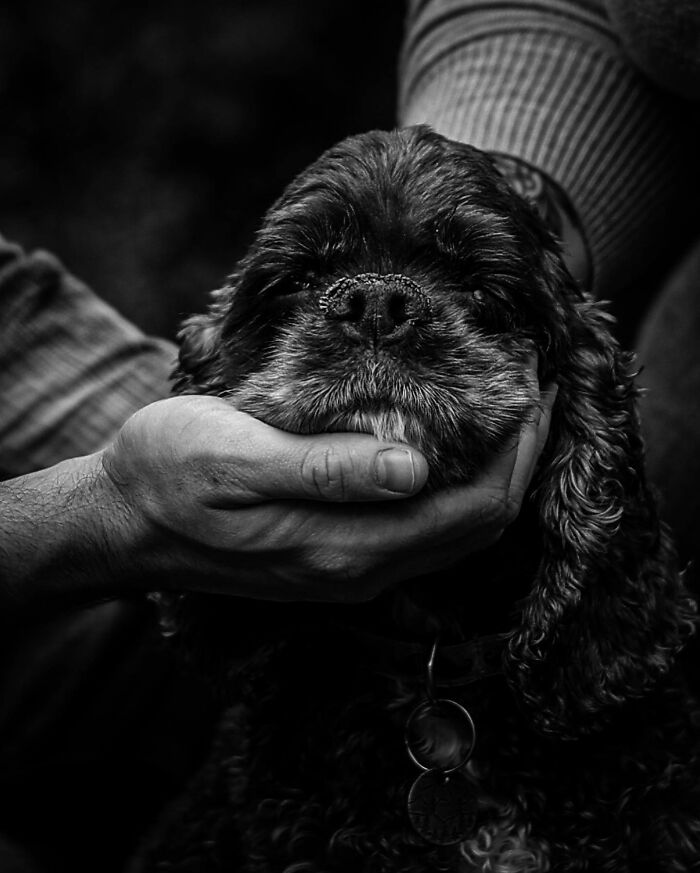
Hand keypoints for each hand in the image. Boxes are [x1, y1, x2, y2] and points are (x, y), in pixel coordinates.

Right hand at [99, 383, 555, 602]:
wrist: (124, 522)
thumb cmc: (167, 474)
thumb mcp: (234, 457)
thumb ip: (325, 471)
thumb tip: (417, 469)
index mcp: (342, 547)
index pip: (471, 510)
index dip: (517, 452)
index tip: (532, 387)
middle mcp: (359, 569)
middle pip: (477, 526)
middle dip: (520, 461)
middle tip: (532, 391)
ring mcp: (350, 570)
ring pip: (455, 533)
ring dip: (494, 475)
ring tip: (505, 413)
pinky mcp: (336, 557)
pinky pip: (423, 532)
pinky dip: (457, 490)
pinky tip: (451, 445)